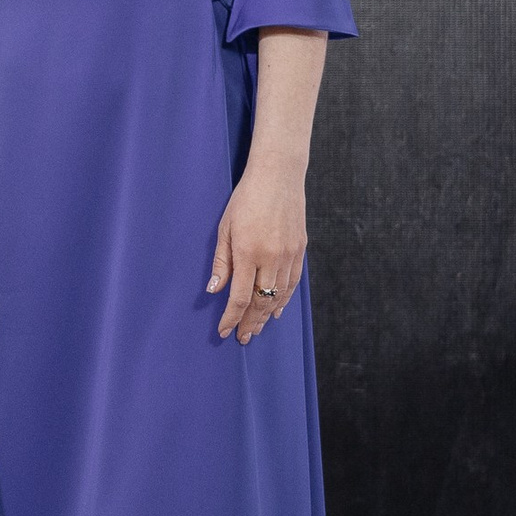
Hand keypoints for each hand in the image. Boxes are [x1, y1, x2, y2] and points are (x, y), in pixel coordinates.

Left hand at [209, 159, 306, 342]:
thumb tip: (214, 290)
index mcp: (248, 252)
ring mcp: (289, 255)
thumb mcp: (225, 228)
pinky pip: (292, 284)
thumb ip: (221, 262)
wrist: (278, 177)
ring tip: (256, 329)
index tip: (224, 331)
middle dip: (250, 323)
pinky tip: (276, 311)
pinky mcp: (300, 251)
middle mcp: (271, 258)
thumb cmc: (245, 200)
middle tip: (242, 338)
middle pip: (261, 302)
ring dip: (267, 317)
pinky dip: (283, 300)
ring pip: (279, 297)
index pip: (240, 297)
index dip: (231, 318)